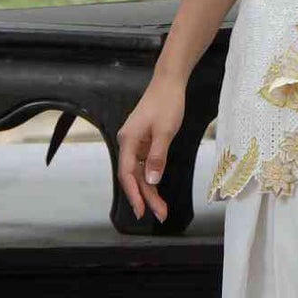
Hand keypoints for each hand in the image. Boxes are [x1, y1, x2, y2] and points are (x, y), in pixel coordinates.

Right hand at [117, 73, 185, 222]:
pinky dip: (152, 177)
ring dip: (150, 190)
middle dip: (145, 197)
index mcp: (128, 140)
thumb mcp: (165, 131)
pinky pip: (145, 164)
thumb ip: (158, 157)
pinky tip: (157, 190)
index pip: (127, 174)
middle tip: (160, 215)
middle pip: (134, 176)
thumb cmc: (167, 103)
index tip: (141, 211)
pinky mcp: (144, 141)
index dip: (134, 194)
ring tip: (162, 209)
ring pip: (140, 172)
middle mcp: (128, 143)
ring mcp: (136, 142)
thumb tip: (152, 182)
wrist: (169, 82)